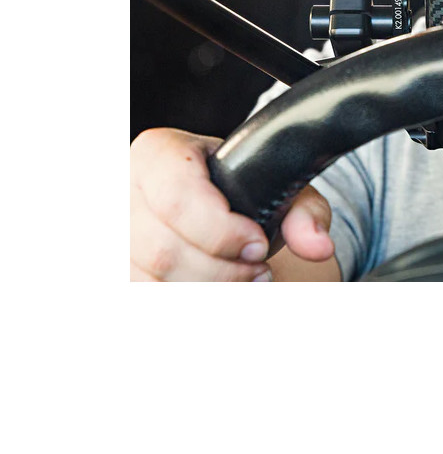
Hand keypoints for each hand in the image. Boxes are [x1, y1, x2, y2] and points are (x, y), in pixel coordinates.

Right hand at [131, 127, 333, 280]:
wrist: (213, 208)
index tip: (258, 245)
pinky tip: (216, 291)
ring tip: (243, 281)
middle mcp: (124, 191)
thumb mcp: (279, 187)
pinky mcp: (117, 272)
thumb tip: (318, 246)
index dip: (220, 231)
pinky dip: (187, 300)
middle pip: (163, 251)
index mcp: (157, 153)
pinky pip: (144, 296)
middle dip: (220, 271)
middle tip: (259, 270)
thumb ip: (304, 211)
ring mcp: (114, 235)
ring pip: (150, 283)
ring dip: (206, 291)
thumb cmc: (243, 191)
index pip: (177, 197)